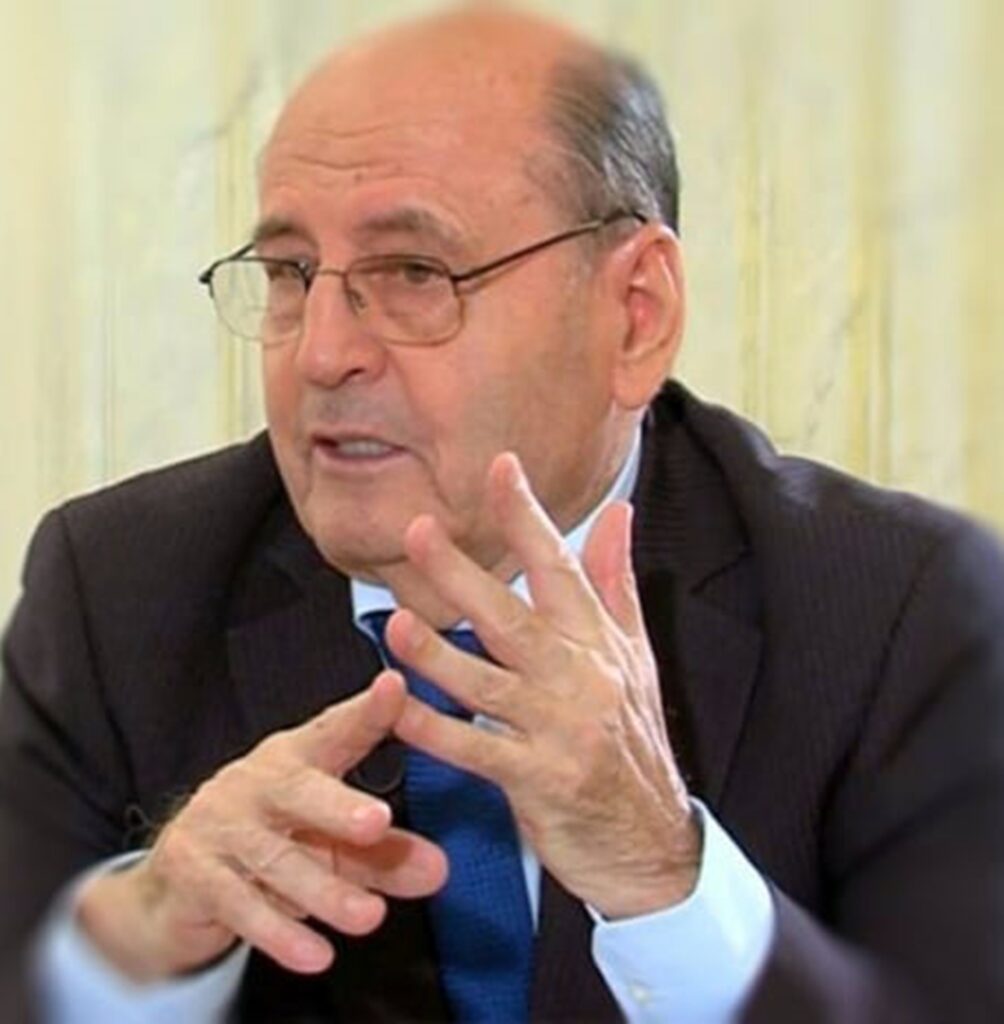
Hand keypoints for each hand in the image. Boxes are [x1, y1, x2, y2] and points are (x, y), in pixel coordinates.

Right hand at [77, 674, 446, 980]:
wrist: (180, 875)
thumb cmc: (273, 837)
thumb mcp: (331, 842)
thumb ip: (385, 854)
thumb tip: (439, 870)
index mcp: (297, 758)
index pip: (337, 731)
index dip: (367, 710)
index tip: (396, 687)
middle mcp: (258, 783)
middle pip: (299, 790)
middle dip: (337, 806)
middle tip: (377, 822)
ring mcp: (221, 824)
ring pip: (276, 859)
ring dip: (325, 891)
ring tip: (370, 917)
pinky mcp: (194, 872)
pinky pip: (239, 905)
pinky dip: (278, 933)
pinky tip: (314, 954)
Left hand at [386, 452, 699, 919]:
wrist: (652, 841)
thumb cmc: (634, 740)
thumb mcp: (636, 657)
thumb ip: (616, 583)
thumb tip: (619, 512)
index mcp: (598, 642)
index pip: (560, 567)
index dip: (528, 516)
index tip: (501, 467)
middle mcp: (579, 677)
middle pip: (512, 617)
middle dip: (462, 573)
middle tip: (418, 530)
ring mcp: (559, 730)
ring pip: (488, 683)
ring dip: (438, 653)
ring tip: (395, 621)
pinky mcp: (539, 780)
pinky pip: (478, 751)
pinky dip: (437, 732)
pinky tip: (399, 709)